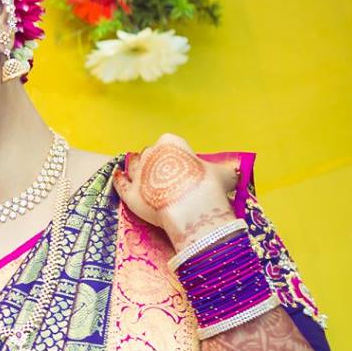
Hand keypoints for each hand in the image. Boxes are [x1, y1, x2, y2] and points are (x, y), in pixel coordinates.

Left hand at [113, 134, 237, 245]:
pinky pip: (120, 183)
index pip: (170, 145)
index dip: (176, 157)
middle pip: (151, 154)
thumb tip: (232, 173)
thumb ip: (223, 170)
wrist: (193, 207)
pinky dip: (120, 180)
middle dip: (157, 163)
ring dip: (137, 168)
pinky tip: (119, 177)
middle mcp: (151, 152)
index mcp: (171, 142)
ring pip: (134, 165)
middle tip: (167, 178)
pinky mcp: (130, 192)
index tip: (182, 168)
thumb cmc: (210, 186)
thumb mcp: (224, 173)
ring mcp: (138, 172)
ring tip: (142, 175)